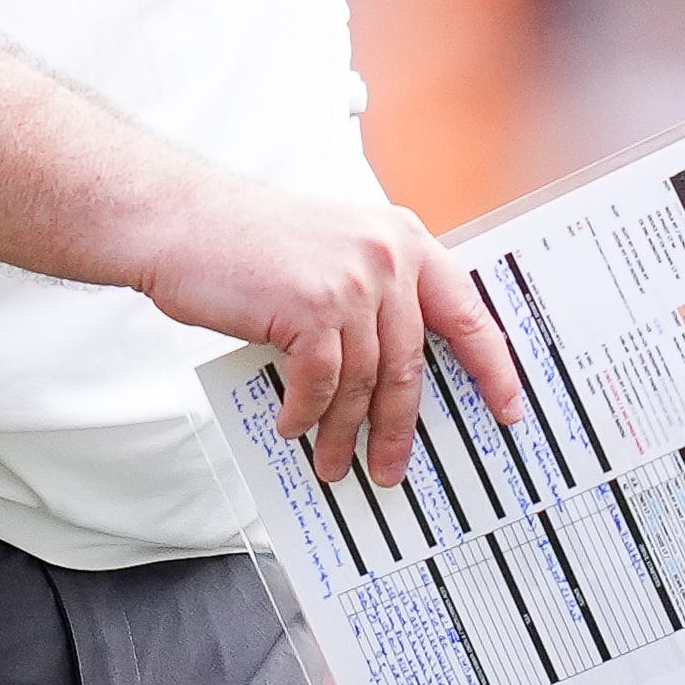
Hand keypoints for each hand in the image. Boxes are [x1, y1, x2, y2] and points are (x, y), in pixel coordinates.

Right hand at [115, 175, 523, 486]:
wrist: (178, 219)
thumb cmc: (240, 236)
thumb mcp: (328, 245)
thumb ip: (370, 285)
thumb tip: (391, 364)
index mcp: (400, 237)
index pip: (468, 311)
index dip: (494, 366)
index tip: (507, 404)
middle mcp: (385, 256)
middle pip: (411, 364)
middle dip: (400, 427)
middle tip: (392, 464)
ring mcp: (351, 282)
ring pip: (366, 383)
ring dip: (345, 431)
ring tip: (330, 458)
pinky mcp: (312, 309)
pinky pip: (321, 384)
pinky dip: (306, 413)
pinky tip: (293, 424)